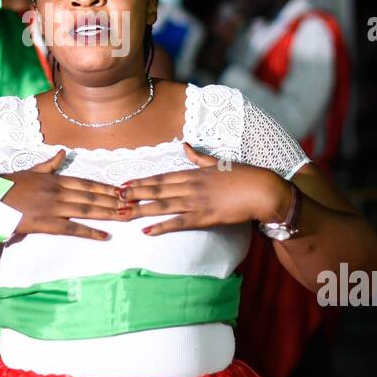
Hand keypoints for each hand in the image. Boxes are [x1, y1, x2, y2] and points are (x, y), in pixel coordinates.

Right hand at [0, 149, 125, 240]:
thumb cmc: (5, 187)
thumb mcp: (29, 171)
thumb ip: (48, 165)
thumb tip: (61, 152)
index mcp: (53, 179)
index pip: (86, 183)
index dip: (106, 187)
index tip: (123, 190)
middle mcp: (56, 191)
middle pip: (91, 196)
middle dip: (114, 200)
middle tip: (134, 204)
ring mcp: (51, 207)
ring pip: (86, 210)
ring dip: (108, 214)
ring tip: (126, 216)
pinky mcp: (45, 223)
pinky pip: (71, 228)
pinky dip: (90, 232)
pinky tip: (105, 236)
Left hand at [117, 142, 288, 235]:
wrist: (263, 190)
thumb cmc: (243, 176)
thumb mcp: (218, 162)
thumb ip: (198, 157)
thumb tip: (185, 145)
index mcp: (193, 173)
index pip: (161, 177)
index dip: (140, 180)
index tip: (122, 183)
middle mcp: (191, 185)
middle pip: (156, 189)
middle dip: (133, 193)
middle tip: (113, 197)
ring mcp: (197, 201)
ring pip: (162, 205)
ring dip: (141, 208)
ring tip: (122, 212)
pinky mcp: (205, 217)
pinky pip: (179, 222)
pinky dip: (161, 226)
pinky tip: (146, 231)